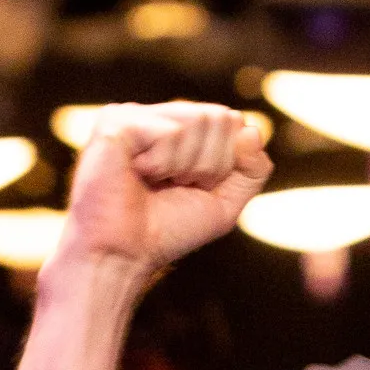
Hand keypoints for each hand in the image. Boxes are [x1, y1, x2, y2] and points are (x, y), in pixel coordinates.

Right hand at [60, 102, 271, 275]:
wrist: (124, 254)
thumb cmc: (166, 232)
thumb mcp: (224, 204)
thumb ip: (251, 170)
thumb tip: (253, 130)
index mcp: (182, 130)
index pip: (232, 123)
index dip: (225, 164)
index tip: (195, 188)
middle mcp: (158, 117)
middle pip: (218, 118)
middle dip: (208, 165)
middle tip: (173, 186)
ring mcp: (136, 115)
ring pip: (197, 121)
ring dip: (185, 166)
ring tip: (154, 182)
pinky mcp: (116, 121)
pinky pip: (170, 132)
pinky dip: (162, 164)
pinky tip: (137, 174)